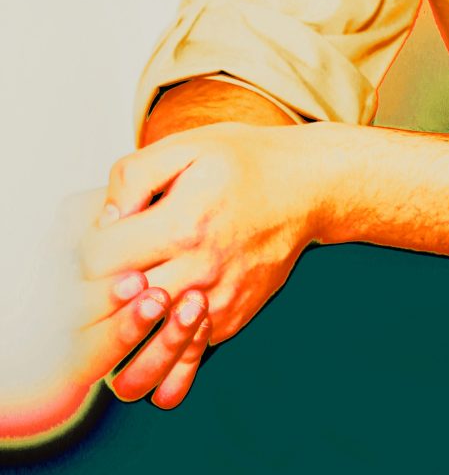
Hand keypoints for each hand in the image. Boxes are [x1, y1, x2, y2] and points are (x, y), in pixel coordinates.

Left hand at [79, 124, 319, 401]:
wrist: (307, 187)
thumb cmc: (244, 163)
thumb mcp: (187, 146)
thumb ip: (134, 175)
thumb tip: (104, 220)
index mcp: (182, 224)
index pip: (99, 260)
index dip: (84, 249)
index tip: (99, 238)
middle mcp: (199, 270)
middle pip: (116, 309)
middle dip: (95, 297)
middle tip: (102, 277)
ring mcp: (216, 301)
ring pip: (147, 351)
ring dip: (122, 340)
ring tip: (120, 312)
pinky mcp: (229, 321)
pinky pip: (182, 360)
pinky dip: (159, 358)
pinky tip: (150, 335)